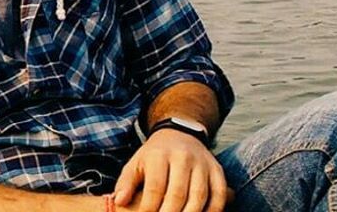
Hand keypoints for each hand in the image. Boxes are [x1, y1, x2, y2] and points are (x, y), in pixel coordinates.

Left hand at [114, 129, 228, 211]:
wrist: (179, 133)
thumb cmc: (154, 156)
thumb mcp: (136, 163)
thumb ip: (126, 182)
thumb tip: (118, 201)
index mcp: (159, 154)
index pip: (155, 187)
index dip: (149, 209)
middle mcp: (182, 156)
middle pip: (177, 193)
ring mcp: (201, 162)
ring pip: (199, 196)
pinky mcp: (216, 169)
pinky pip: (218, 194)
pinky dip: (213, 211)